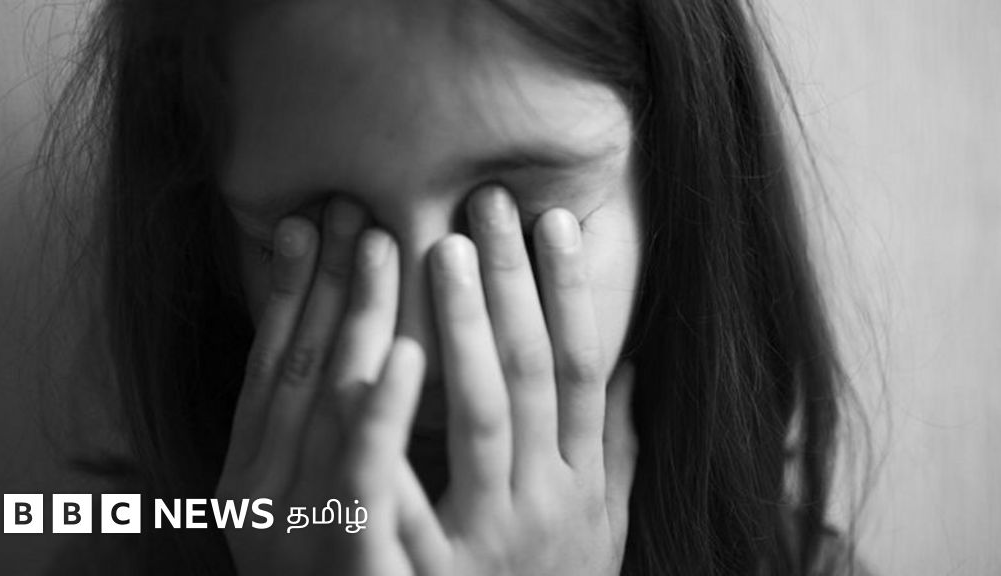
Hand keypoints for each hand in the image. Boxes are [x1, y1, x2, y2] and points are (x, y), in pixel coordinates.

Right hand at [215, 199, 431, 575]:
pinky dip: (379, 417)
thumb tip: (363, 362)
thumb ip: (332, 444)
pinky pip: (363, 484)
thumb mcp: (322, 510)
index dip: (290, 295)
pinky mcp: (347, 565)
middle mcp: (265, 502)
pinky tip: (406, 354)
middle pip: (299, 372)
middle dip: (327, 287)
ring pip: (326, 410)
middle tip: (353, 207)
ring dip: (353, 322)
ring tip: (384, 243)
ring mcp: (301, 534)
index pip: (276, 371)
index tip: (312, 224)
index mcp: (258, 482)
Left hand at [409, 187, 637, 575]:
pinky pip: (402, 493)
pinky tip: (373, 361)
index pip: (581, 369)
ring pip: (477, 413)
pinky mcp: (427, 573)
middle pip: (530, 374)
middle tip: (483, 207)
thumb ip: (615, 450)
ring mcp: (487, 538)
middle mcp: (544, 503)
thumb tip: (628, 367)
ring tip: (433, 249)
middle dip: (509, 286)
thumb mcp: (601, 530)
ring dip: (460, 328)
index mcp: (580, 485)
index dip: (571, 295)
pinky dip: (388, 428)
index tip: (555, 224)